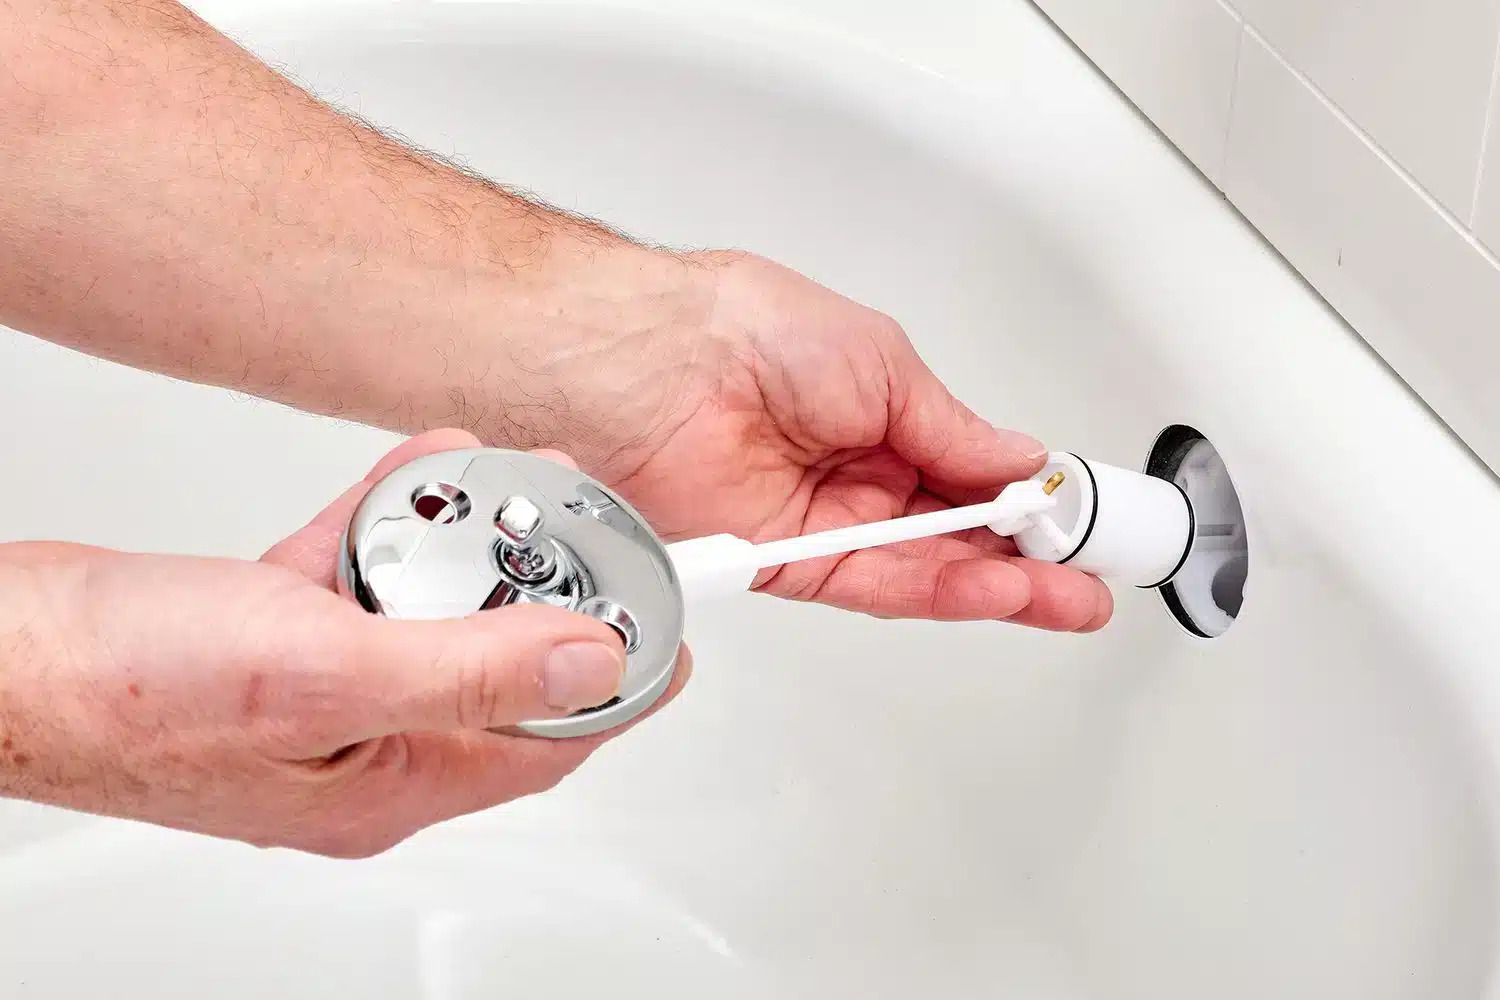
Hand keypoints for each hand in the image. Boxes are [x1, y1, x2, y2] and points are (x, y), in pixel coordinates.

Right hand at [0, 430, 687, 857]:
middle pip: (495, 667)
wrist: (3, 652)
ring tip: (492, 479)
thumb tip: (591, 661)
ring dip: (461, 544)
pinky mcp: (278, 639)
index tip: (672, 619)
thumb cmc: (126, 689)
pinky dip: (389, 525)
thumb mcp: (323, 673)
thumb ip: (467, 669)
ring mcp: (321, 693)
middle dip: (538, 589)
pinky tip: (412, 473)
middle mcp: (366, 747)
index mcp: (391, 783)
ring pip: (428, 612)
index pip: (550, 739)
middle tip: (571, 520)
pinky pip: (362, 578)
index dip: (621, 680)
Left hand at [581, 252, 1113, 630]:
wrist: (652, 364)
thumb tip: (1018, 460)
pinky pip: (874, 584)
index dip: (1028, 502)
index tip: (1078, 522)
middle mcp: (854, 470)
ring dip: (998, 585)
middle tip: (1089, 579)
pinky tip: (993, 590)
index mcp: (881, 412)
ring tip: (1064, 596)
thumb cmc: (747, 330)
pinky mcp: (785, 560)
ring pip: (925, 568)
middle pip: (956, 531)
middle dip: (1029, 559)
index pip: (972, 471)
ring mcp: (822, 518)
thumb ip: (951, 431)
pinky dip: (937, 590)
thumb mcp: (884, 365)